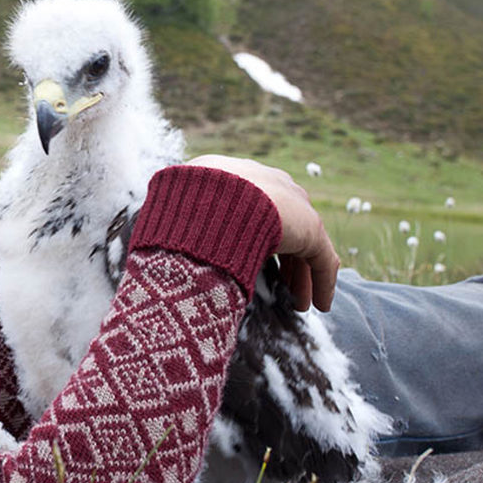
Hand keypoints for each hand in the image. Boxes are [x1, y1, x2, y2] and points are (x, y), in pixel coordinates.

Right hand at [186, 155, 339, 311]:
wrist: (214, 200)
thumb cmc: (186, 204)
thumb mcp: (176, 207)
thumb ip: (181, 219)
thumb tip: (160, 237)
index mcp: (239, 178)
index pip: (256, 210)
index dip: (255, 239)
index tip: (250, 263)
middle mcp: (271, 186)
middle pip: (284, 229)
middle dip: (283, 261)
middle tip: (280, 288)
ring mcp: (294, 206)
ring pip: (304, 248)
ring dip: (302, 278)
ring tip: (298, 304)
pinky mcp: (311, 229)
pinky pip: (321, 260)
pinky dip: (322, 284)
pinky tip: (320, 305)